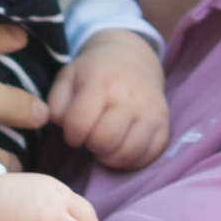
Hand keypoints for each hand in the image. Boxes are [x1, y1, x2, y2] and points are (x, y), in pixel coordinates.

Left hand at [47, 30, 169, 171]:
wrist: (133, 60)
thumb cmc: (94, 73)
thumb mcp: (68, 78)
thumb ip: (56, 104)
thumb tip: (64, 127)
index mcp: (102, 83)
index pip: (79, 124)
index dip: (71, 134)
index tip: (74, 130)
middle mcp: (130, 98)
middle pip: (105, 141)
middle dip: (91, 145)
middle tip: (91, 137)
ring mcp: (151, 113)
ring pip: (128, 154)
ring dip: (110, 156)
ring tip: (105, 145)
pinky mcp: (165, 127)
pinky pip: (148, 157)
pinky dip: (131, 160)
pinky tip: (121, 148)